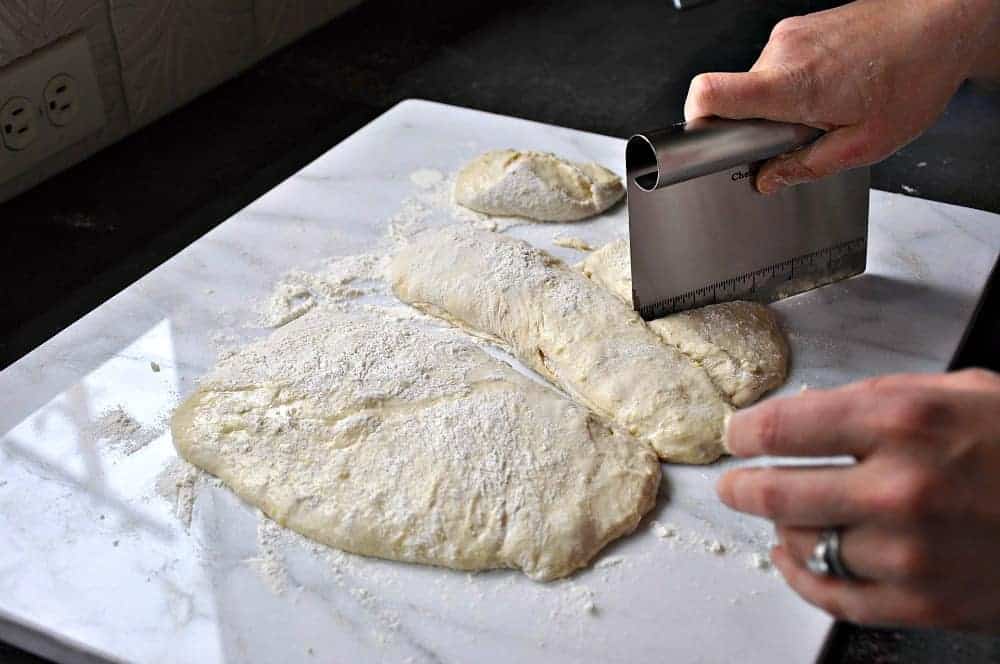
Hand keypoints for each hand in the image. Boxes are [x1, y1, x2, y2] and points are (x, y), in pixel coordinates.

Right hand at [683, 0, 999, 193]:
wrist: (942, 20)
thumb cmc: (914, 74)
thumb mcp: (864, 144)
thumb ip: (806, 166)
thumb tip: (767, 180)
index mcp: (790, 83)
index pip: (709, 93)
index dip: (694, 122)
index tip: (704, 144)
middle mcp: (781, 52)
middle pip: (736, 98)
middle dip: (759, 125)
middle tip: (801, 134)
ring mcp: (790, 34)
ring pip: (761, 83)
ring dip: (782, 104)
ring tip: (828, 108)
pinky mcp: (800, 27)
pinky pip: (779, 65)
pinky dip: (796, 84)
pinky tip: (834, 88)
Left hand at [717, 369, 999, 630]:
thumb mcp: (959, 393)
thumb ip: (880, 400)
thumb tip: (809, 416)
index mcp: (903, 421)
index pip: (781, 428)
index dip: (744, 432)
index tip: (737, 434)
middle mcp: (898, 487)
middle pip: (774, 492)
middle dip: (740, 486)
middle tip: (732, 482)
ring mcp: (909, 552)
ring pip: (800, 545)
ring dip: (779, 530)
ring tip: (778, 516)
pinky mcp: (924, 603)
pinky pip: (834, 596)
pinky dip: (801, 577)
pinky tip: (794, 558)